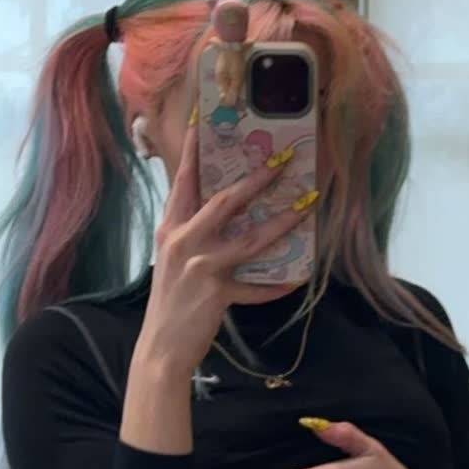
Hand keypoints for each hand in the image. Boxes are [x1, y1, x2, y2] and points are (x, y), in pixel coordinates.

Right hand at [139, 120, 312, 372]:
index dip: (196, 150)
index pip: (184, 181)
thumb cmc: (170, 303)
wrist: (160, 348)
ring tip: (308, 204)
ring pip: (251, 238)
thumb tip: (224, 211)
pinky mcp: (217, 293)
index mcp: (171, 228)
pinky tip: (299, 277)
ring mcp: (201, 266)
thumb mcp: (173, 260)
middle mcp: (183, 241)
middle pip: (225, 200)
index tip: (206, 119)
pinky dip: (278, 284)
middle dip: (257, 178)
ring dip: (283, 220)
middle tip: (284, 160)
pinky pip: (257, 287)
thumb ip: (192, 233)